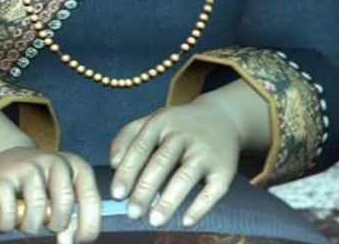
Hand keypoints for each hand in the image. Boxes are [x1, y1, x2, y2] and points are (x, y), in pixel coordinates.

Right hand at [0, 147, 100, 243]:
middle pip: (65, 202)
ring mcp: (29, 166)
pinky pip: (9, 208)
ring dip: (32, 225)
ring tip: (28, 224)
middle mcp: (56, 162)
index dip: (88, 226)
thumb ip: (70, 218)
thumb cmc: (42, 182)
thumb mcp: (62, 194)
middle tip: (51, 228)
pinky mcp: (4, 175)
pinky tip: (8, 222)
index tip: (79, 240)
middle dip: (58, 224)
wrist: (9, 157)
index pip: (91, 199)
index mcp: (77, 166)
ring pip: (37, 206)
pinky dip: (8, 222)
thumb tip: (68, 242)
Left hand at [108, 100, 240, 227]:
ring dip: (169, 200)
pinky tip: (186, 221)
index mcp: (161, 123)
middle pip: (161, 163)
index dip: (127, 172)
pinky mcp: (224, 168)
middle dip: (144, 190)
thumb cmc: (177, 126)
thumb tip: (113, 165)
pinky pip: (213, 190)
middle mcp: (183, 135)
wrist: (223, 118)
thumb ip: (127, 139)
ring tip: (155, 221)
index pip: (140, 148)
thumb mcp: (152, 122)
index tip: (117, 194)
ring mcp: (205, 151)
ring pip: (185, 176)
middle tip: (133, 213)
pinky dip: (200, 207)